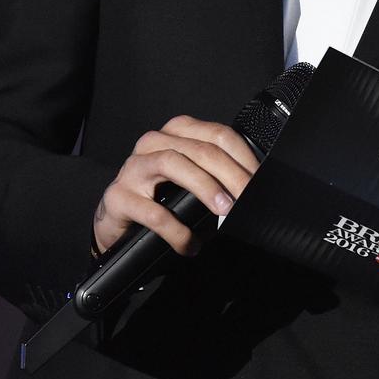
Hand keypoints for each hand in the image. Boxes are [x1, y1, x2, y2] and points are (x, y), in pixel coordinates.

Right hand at [92, 116, 258, 255]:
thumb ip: (216, 176)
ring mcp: (133, 168)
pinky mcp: (118, 197)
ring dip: (205, 187)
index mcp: (176, 134)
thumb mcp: (192, 182)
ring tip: (225, 211)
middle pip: (200, 149)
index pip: (218, 135)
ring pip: (174, 163)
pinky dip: (177, 230)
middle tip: (248, 198)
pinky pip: (153, 211)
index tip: (260, 182)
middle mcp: (153, 144)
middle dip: (231, 175)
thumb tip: (253, 191)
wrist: (119, 224)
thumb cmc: (161, 200)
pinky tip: (190, 243)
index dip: (244, 158)